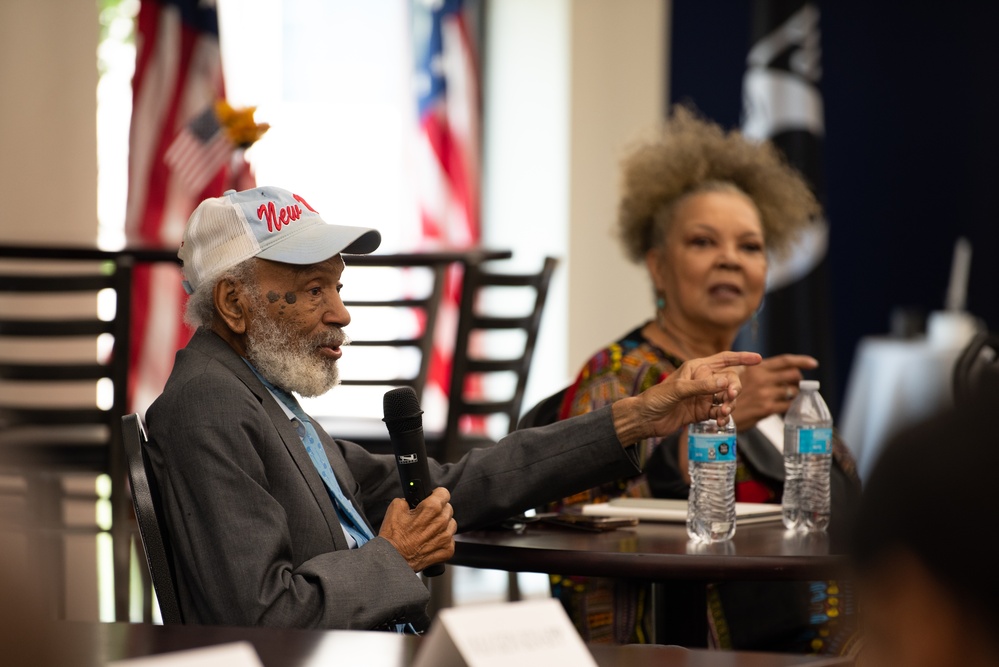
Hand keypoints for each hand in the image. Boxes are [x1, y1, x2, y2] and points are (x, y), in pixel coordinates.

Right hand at [378, 487, 456, 572]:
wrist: (393, 559)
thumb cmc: (393, 537)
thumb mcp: (395, 507)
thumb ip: (408, 499)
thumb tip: (413, 499)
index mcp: (431, 508)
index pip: (444, 493)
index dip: (437, 494)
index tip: (433, 497)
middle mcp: (441, 522)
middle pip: (448, 508)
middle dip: (438, 510)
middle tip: (426, 517)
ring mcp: (446, 537)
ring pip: (451, 524)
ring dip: (442, 525)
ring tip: (428, 530)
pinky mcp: (447, 550)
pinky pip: (450, 540)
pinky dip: (442, 540)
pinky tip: (430, 541)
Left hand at [612, 351, 762, 444]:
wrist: (645, 419)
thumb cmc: (655, 398)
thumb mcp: (678, 390)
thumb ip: (701, 386)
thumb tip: (724, 382)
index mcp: (696, 368)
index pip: (723, 359)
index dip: (741, 358)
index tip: (758, 359)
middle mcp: (702, 380)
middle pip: (729, 381)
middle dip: (734, 389)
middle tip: (730, 398)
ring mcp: (703, 396)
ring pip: (726, 397)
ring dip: (729, 405)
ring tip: (722, 413)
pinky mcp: (701, 411)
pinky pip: (719, 412)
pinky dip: (722, 416)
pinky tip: (719, 422)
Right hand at [730, 354, 817, 429]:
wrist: (718, 413)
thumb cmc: (728, 395)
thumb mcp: (739, 377)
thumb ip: (758, 374)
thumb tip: (780, 375)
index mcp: (756, 368)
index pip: (785, 361)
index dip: (802, 361)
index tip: (814, 364)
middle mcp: (762, 379)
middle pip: (793, 375)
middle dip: (798, 380)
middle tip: (795, 384)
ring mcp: (765, 393)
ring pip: (793, 391)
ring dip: (794, 394)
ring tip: (786, 397)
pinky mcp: (766, 408)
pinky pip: (788, 405)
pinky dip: (790, 406)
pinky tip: (784, 406)